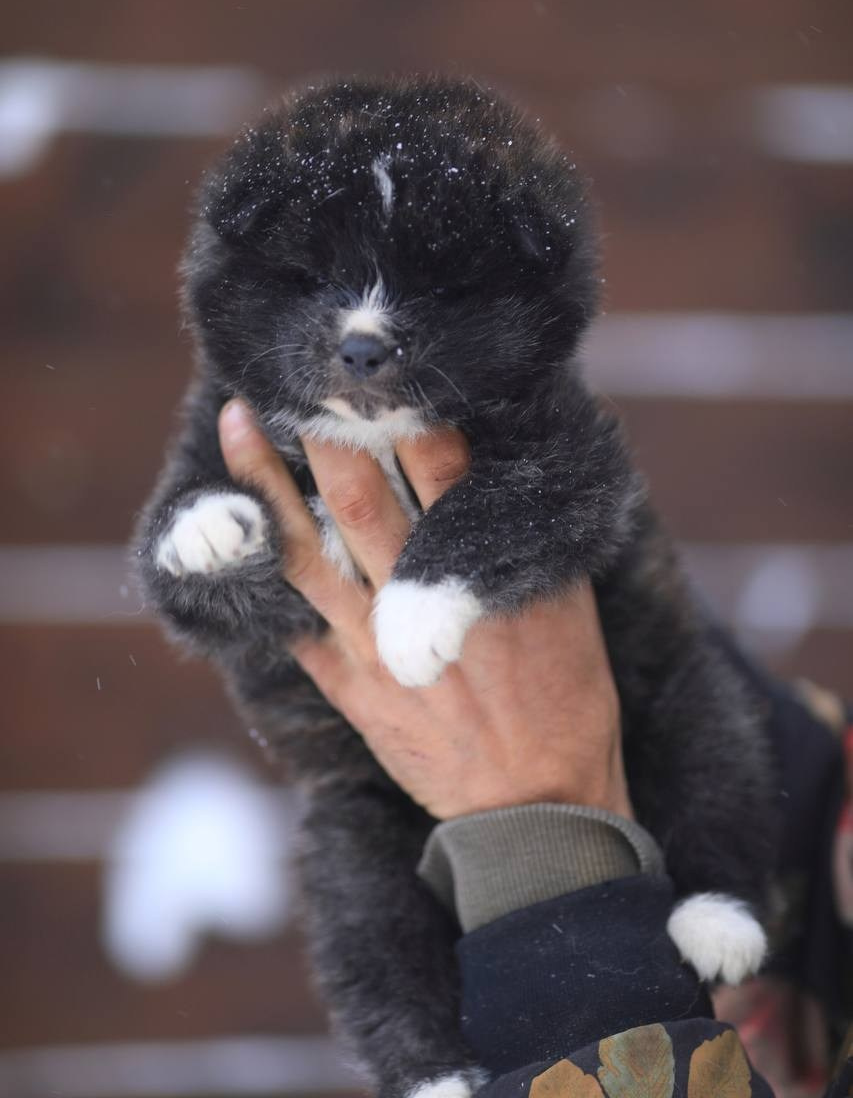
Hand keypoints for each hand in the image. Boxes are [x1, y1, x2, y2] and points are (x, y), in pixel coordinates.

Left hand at [218, 399, 632, 822]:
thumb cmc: (566, 695)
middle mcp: (424, 603)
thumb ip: (516, 536)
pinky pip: (295, 619)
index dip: (404, 413)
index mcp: (487, 573)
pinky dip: (267, 569)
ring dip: (270, 485)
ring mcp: (377, 647)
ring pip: (310, 553)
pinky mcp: (351, 686)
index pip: (441, 470)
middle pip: (362, 502)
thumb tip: (482, 460)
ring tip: (238, 423)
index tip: (374, 364)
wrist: (535, 804)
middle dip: (325, 432)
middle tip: (295, 372)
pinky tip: (236, 525)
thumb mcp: (565, 602)